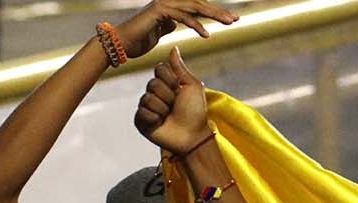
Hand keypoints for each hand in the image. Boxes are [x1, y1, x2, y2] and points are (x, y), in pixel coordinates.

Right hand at [112, 0, 236, 60]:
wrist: (121, 43)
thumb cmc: (140, 39)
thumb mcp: (162, 30)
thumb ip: (173, 23)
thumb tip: (185, 21)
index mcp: (171, 6)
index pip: (198, 6)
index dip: (215, 11)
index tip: (232, 19)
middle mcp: (168, 1)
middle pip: (199, 4)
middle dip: (218, 11)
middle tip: (235, 19)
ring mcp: (163, 4)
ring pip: (194, 7)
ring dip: (213, 15)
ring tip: (228, 23)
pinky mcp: (158, 11)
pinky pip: (182, 17)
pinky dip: (195, 25)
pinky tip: (206, 34)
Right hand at [134, 47, 209, 154]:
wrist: (193, 135)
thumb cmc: (196, 111)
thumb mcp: (192, 86)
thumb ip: (180, 68)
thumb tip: (173, 48)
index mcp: (166, 83)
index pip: (159, 69)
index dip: (171, 80)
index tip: (180, 89)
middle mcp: (154, 93)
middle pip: (152, 83)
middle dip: (168, 96)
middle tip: (175, 106)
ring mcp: (146, 106)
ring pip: (147, 98)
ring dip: (163, 108)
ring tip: (169, 116)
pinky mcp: (141, 120)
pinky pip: (142, 112)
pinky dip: (154, 118)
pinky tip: (160, 123)